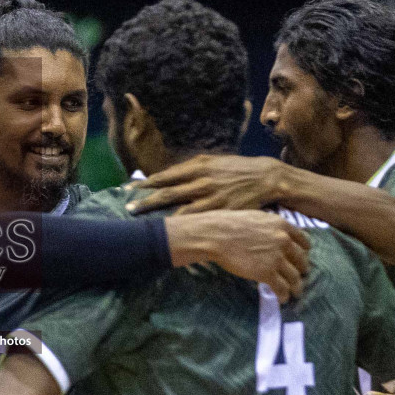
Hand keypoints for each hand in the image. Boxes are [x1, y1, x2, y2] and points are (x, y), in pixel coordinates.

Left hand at [125, 155, 285, 214]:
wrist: (267, 178)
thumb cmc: (237, 169)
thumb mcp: (214, 161)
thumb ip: (192, 169)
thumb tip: (169, 176)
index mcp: (199, 166)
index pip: (166, 176)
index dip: (146, 183)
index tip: (129, 188)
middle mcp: (202, 181)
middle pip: (168, 193)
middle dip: (146, 201)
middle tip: (128, 207)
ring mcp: (212, 198)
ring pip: (180, 210)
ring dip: (160, 217)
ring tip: (143, 223)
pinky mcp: (221, 211)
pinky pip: (199, 221)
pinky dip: (184, 227)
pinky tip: (172, 233)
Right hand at [164, 210, 310, 301]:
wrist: (216, 235)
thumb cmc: (229, 224)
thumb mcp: (256, 218)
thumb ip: (270, 226)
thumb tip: (272, 233)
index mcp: (282, 225)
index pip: (303, 241)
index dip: (304, 251)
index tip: (302, 257)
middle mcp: (284, 241)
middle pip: (301, 259)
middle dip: (302, 269)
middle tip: (299, 275)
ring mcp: (276, 258)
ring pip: (294, 276)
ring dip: (296, 286)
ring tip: (295, 292)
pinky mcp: (267, 273)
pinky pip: (282, 288)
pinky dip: (284, 295)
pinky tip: (282, 299)